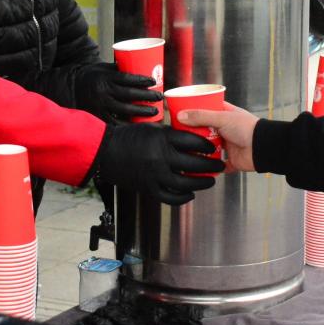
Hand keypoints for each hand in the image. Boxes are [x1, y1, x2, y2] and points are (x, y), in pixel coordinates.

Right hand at [73, 62, 162, 122]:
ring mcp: (100, 105)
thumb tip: (140, 66)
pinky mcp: (98, 116)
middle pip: (129, 95)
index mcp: (105, 77)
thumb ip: (119, 69)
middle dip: (147, 97)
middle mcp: (103, 91)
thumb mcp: (102, 68)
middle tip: (159, 97)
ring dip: (141, 112)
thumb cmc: (91, 75)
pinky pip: (115, 122)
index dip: (141, 80)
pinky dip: (128, 124)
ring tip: (154, 112)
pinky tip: (139, 125)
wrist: (70, 88)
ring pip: (124, 110)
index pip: (127, 78)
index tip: (153, 81)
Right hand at [93, 124, 224, 204]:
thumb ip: (170, 132)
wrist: (104, 153)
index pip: (193, 142)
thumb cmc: (127, 136)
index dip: (207, 146)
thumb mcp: (150, 127)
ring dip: (202, 183)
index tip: (213, 147)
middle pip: (194, 164)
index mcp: (162, 139)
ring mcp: (155, 175)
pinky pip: (171, 197)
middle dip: (211, 166)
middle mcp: (161, 157)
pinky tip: (190, 193)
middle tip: (219, 165)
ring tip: (211, 181)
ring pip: (186, 183)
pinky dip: (183, 197)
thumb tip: (190, 131)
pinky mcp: (149, 188)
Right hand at [178, 102, 258, 171]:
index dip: (194, 110)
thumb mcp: (222, 118)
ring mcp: (228, 144)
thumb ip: (201, 116)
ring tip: (186, 152)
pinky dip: (210, 167)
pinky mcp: (230, 159)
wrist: (263, 147)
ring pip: (209, 148)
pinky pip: (217, 165)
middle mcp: (226, 128)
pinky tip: (200, 168)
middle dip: (194, 133)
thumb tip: (181, 116)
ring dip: (200, 151)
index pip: (207, 109)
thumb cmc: (248, 128)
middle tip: (179, 135)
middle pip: (205, 130)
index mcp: (225, 114)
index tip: (181, 113)